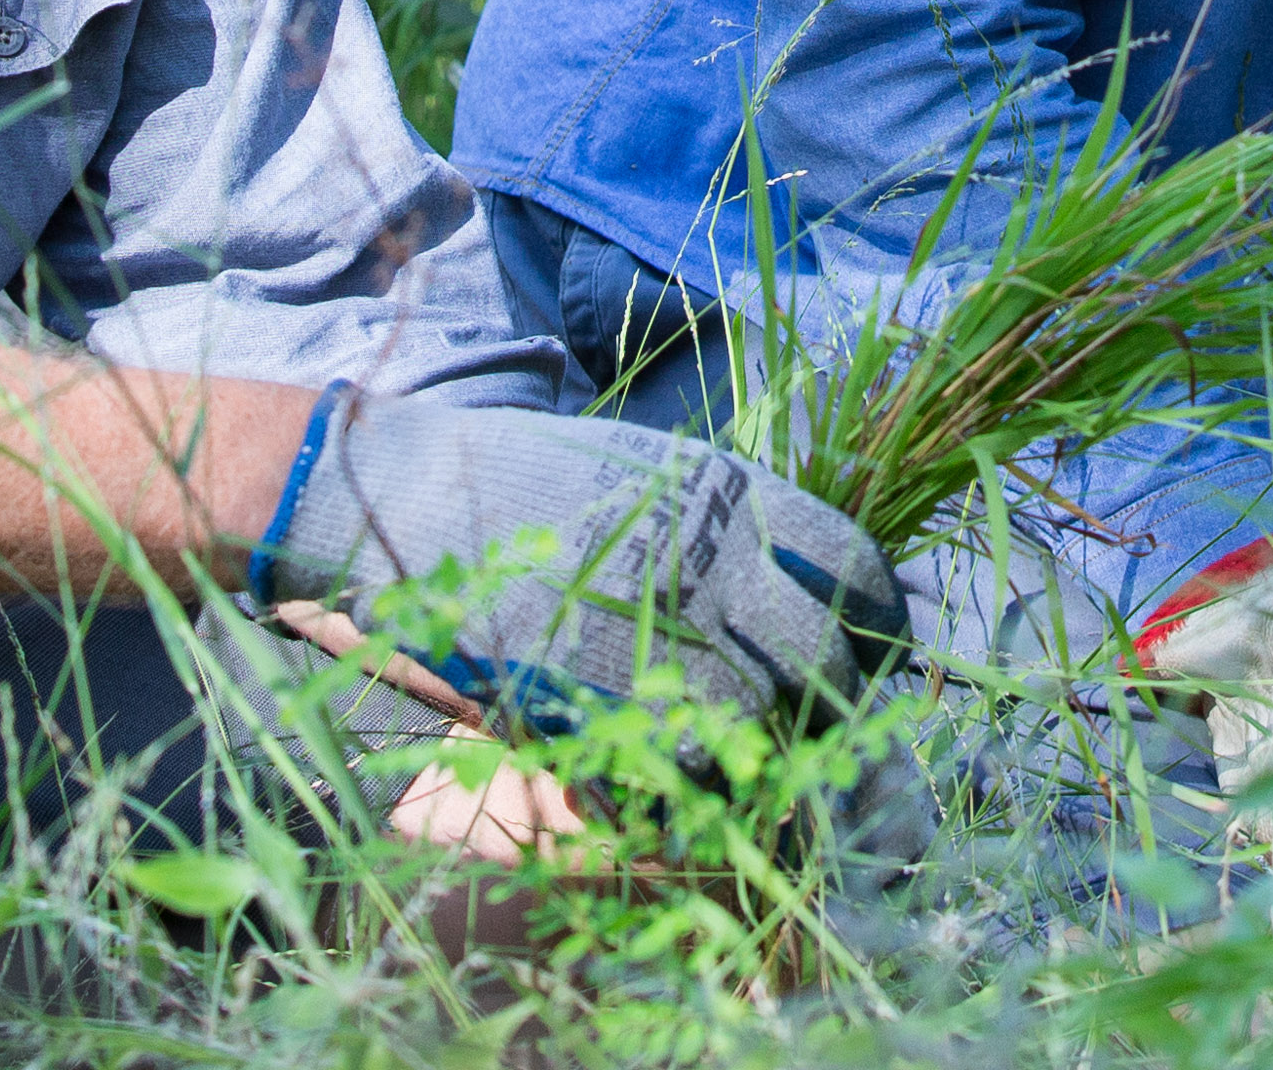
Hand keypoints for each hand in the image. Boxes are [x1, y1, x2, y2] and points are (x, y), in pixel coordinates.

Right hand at [246, 390, 899, 732]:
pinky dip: (671, 798)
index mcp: (732, 497)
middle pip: (824, 664)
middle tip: (811, 738)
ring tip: (720, 768)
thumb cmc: (511, 479)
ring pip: (753, 733)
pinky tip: (650, 790)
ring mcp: (652, 638)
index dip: (876, 625)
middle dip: (829, 711)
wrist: (396, 496)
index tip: (873, 659)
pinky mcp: (592, 705)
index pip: (857, 570)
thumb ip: (719, 528)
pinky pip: (668, 778)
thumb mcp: (640, 474)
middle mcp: (714, 566)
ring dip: (746, 763)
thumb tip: (789, 590)